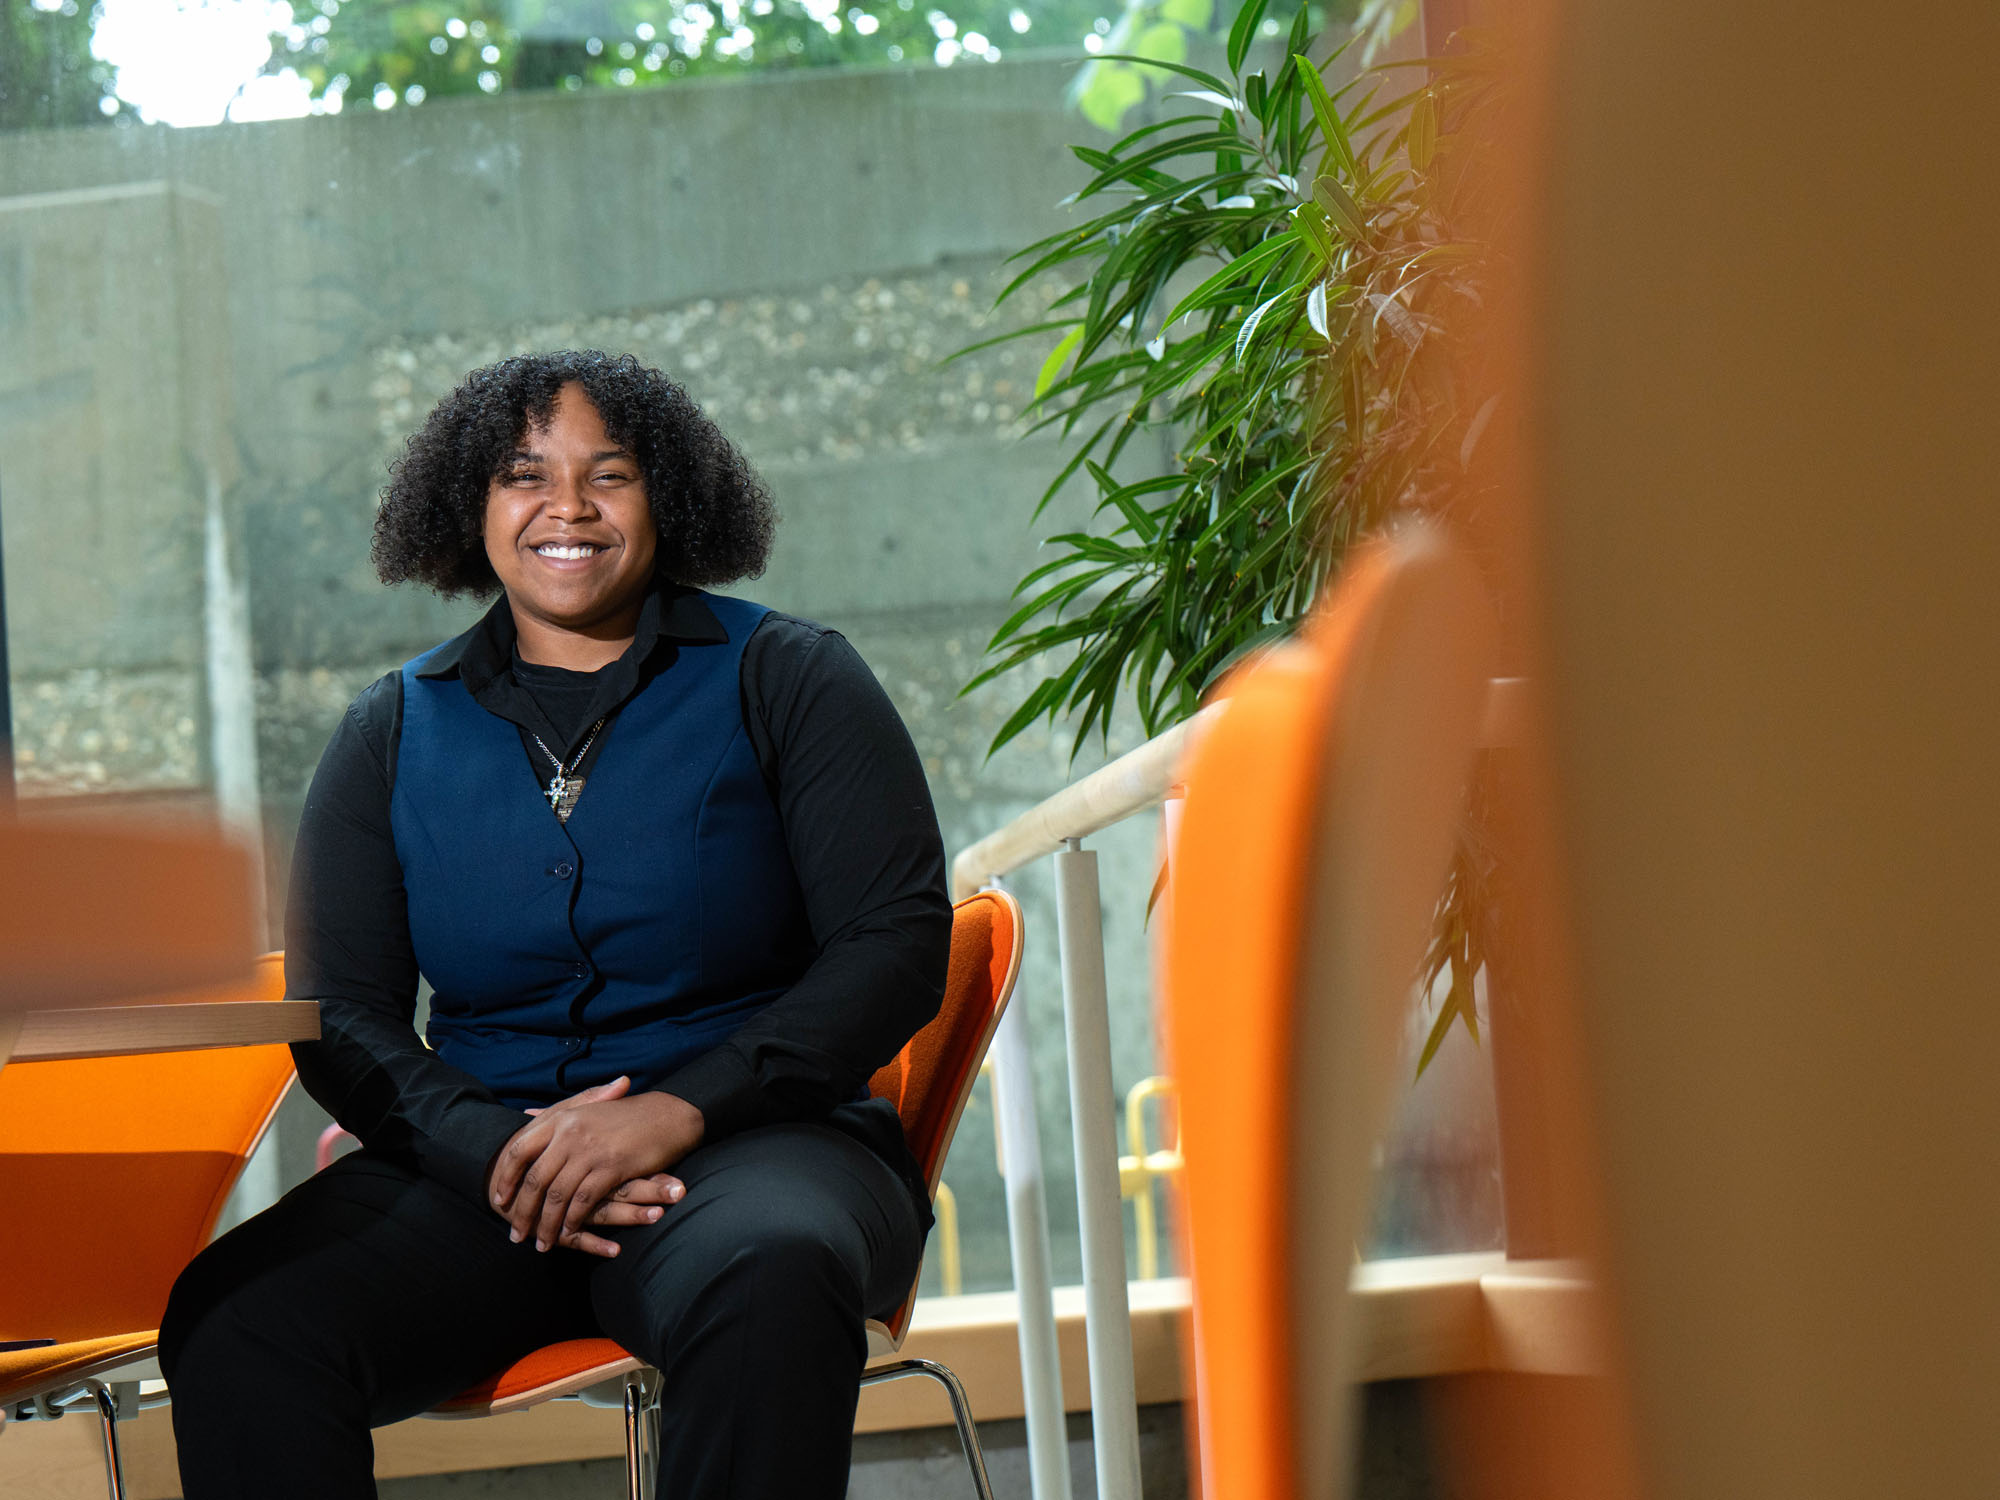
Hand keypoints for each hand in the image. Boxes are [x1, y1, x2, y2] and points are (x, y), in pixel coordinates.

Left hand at [487, 1077, 704, 1255]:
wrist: (667, 1115)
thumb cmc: (627, 1113)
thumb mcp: (588, 1106)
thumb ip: (556, 1112)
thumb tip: (525, 1113)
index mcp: (562, 1118)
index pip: (520, 1150)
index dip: (507, 1178)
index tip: (500, 1199)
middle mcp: (571, 1133)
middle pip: (535, 1179)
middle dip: (523, 1211)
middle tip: (516, 1233)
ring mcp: (590, 1150)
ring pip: (557, 1195)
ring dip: (547, 1225)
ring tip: (541, 1243)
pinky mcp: (611, 1167)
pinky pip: (583, 1201)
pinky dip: (573, 1221)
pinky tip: (569, 1233)